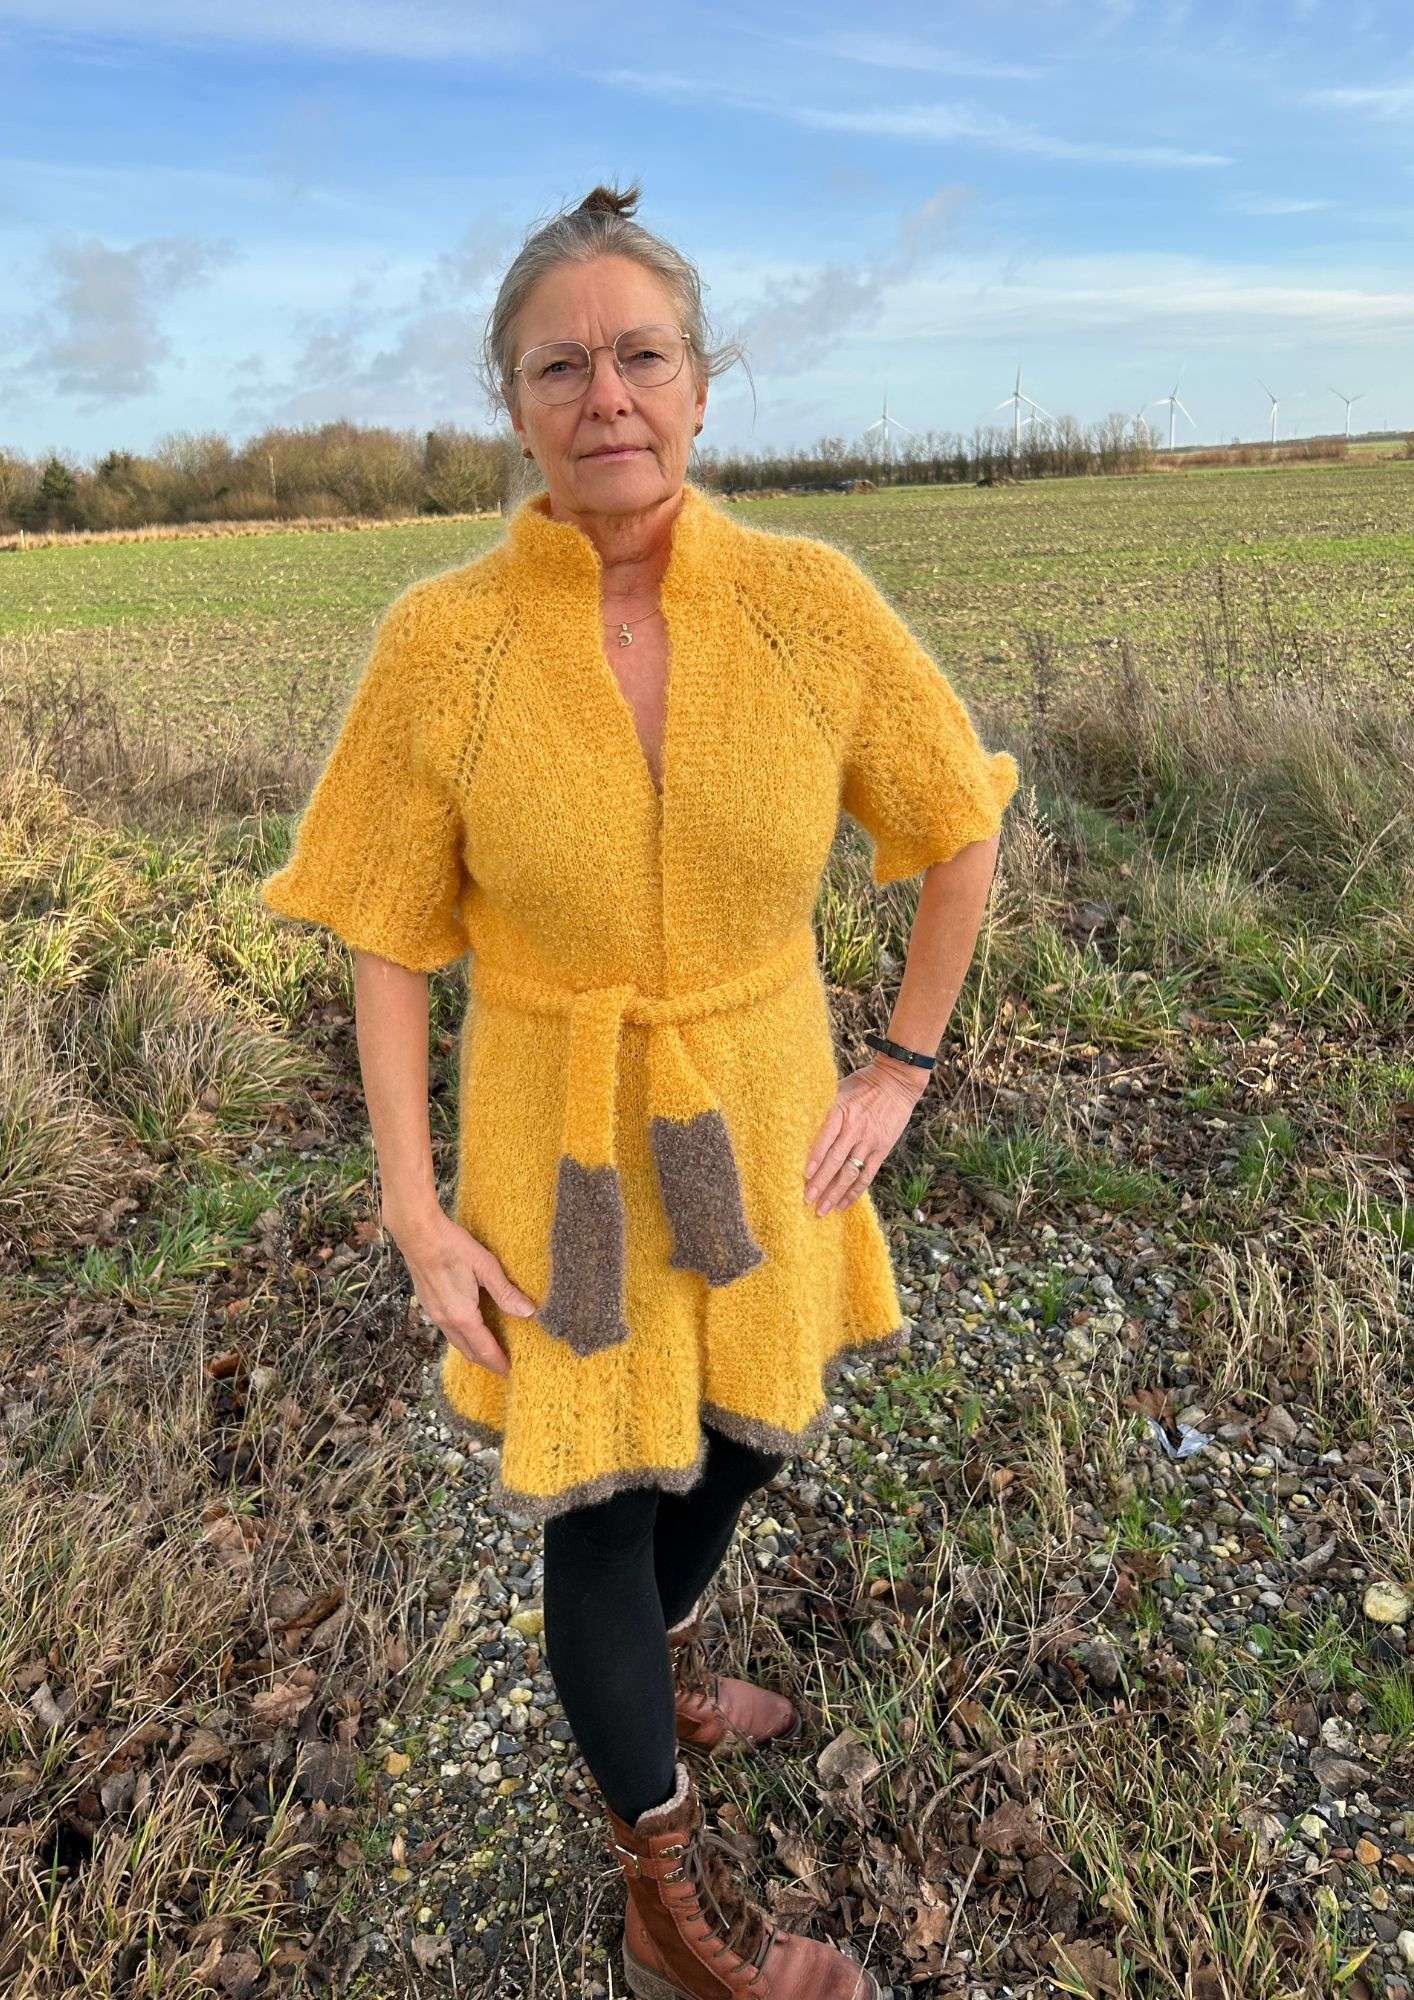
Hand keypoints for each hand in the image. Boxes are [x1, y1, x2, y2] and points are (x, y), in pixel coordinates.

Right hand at [386, 1206, 536, 1376]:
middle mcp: (446, 1320)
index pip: (484, 1348)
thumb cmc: (453, 1246)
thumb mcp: (486, 1266)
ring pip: (456, 1342)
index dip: (498, 1362)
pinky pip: (447, 1331)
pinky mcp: (428, 1305)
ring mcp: (434, 1314)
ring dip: (473, 1350)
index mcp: (462, 1315)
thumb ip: (506, 1292)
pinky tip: (470, 1329)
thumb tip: (528, 1312)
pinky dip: (462, 1338)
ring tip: (489, 1350)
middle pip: (468, 1351)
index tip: (510, 1372)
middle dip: (486, 1361)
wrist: (418, 1234)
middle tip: (503, 1365)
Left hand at [804, 1059, 925, 1216]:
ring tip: (822, 1209)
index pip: (826, 1139)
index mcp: (841, 1112)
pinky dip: (855, 1191)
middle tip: (807, 1200)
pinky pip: (867, 1175)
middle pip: (835, 1160)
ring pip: (850, 1172)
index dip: (815, 1159)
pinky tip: (844, 1204)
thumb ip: (823, 1108)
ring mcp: (869, 1141)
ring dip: (835, 1193)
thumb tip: (798, 1124)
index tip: (803, 1176)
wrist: (896, 1081)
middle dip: (820, 1183)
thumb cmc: (862, 1084)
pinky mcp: (882, 1149)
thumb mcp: (839, 1089)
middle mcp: (855, 1128)